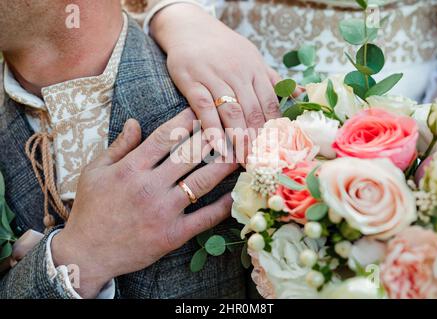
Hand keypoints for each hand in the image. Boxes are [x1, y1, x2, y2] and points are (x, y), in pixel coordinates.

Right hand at [51, 109, 237, 297]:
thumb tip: (134, 122)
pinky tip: (236, 193)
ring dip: (223, 165)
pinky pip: (204, 218)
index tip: (201, 110)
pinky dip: (223, 206)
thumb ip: (118, 146)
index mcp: (130, 169)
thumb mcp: (94, 172)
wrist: (87, 253)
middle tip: (230, 125)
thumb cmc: (91, 209)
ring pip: (201, 182)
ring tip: (240, 152)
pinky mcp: (173, 235)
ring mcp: (163, 211)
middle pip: (189, 155)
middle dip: (212, 137)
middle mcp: (150, 187)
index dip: (186, 120)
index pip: (165, 137)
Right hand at [151, 4, 281, 161]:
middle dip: (259, 140)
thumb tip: (302, 95)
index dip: (275, 130)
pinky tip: (218, 147)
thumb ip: (273, 79)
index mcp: (255, 69)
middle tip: (262, 163)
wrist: (190, 28)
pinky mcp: (192, 80)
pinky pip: (204, 108)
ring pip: (232, 112)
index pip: (270, 104)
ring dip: (239, 138)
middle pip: (253, 112)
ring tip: (244, 160)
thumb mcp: (252, 58)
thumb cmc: (224, 48)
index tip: (278, 151)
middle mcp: (238, 73)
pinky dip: (212, 129)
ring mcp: (214, 76)